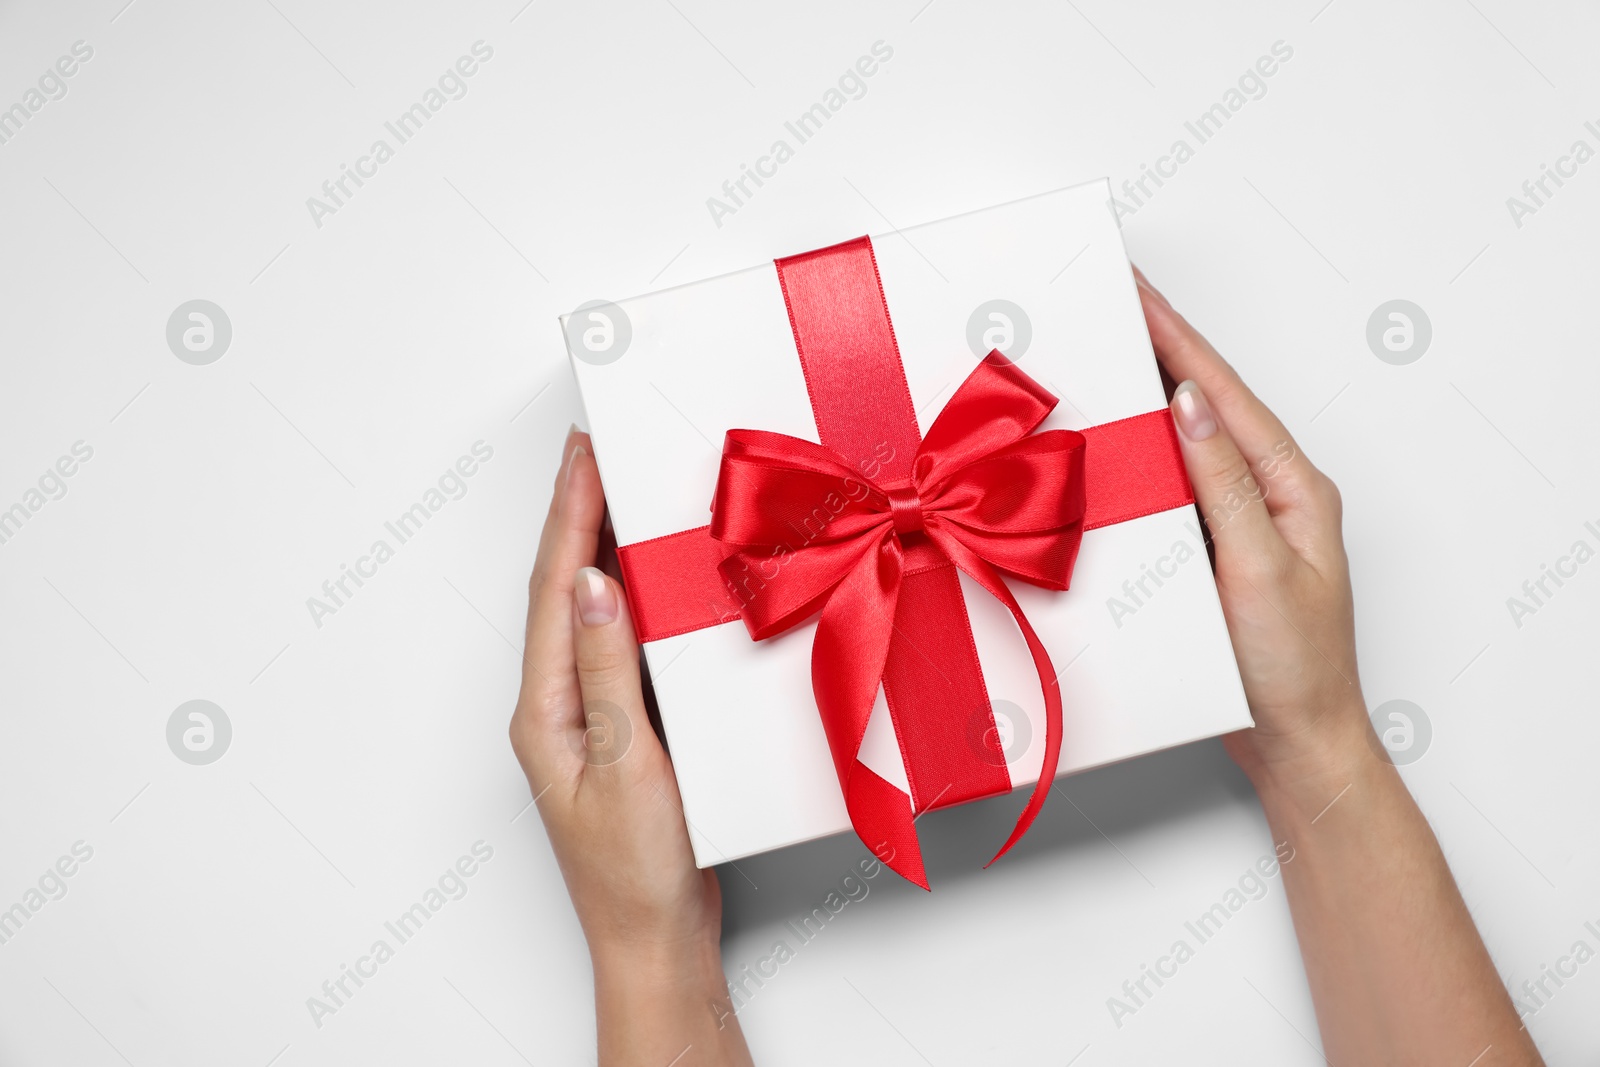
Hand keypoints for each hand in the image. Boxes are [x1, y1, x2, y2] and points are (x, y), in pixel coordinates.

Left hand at [510, 427, 751, 1064]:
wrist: (657, 940)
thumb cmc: (637, 871)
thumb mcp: (627, 764)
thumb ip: (608, 671)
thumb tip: (590, 582)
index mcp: (545, 710)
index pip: (553, 590)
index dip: (568, 514)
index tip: (585, 452)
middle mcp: (558, 706)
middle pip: (563, 590)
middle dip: (577, 515)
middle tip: (597, 448)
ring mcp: (589, 717)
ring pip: (592, 614)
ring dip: (604, 549)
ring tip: (623, 490)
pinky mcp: (624, 730)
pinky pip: (625, 647)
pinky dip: (639, 601)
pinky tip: (658, 578)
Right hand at [1133, 269, 1370, 790]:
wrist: (1297, 746)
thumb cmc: (1292, 670)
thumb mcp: (1260, 569)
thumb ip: (1225, 485)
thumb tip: (1189, 407)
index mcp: (1292, 487)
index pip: (1222, 396)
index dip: (1176, 338)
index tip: (1136, 291)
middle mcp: (1269, 495)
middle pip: (1206, 405)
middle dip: (1158, 349)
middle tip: (1111, 303)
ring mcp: (1242, 523)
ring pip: (1185, 443)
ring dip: (1146, 397)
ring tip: (1104, 352)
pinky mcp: (1214, 553)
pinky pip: (1173, 489)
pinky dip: (1141, 458)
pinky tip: (1113, 443)